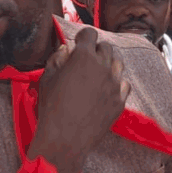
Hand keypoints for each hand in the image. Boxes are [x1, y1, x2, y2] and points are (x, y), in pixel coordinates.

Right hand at [29, 28, 128, 172]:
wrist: (65, 139)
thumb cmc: (51, 107)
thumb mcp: (47, 78)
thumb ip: (57, 58)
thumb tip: (66, 49)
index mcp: (83, 57)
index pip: (90, 33)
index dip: (83, 36)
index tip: (79, 42)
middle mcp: (103, 66)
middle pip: (106, 47)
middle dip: (96, 49)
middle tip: (86, 60)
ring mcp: (114, 83)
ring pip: (118, 63)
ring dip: (108, 63)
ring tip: (97, 73)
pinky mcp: (120, 100)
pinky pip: (124, 83)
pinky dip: (116, 83)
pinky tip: (106, 88)